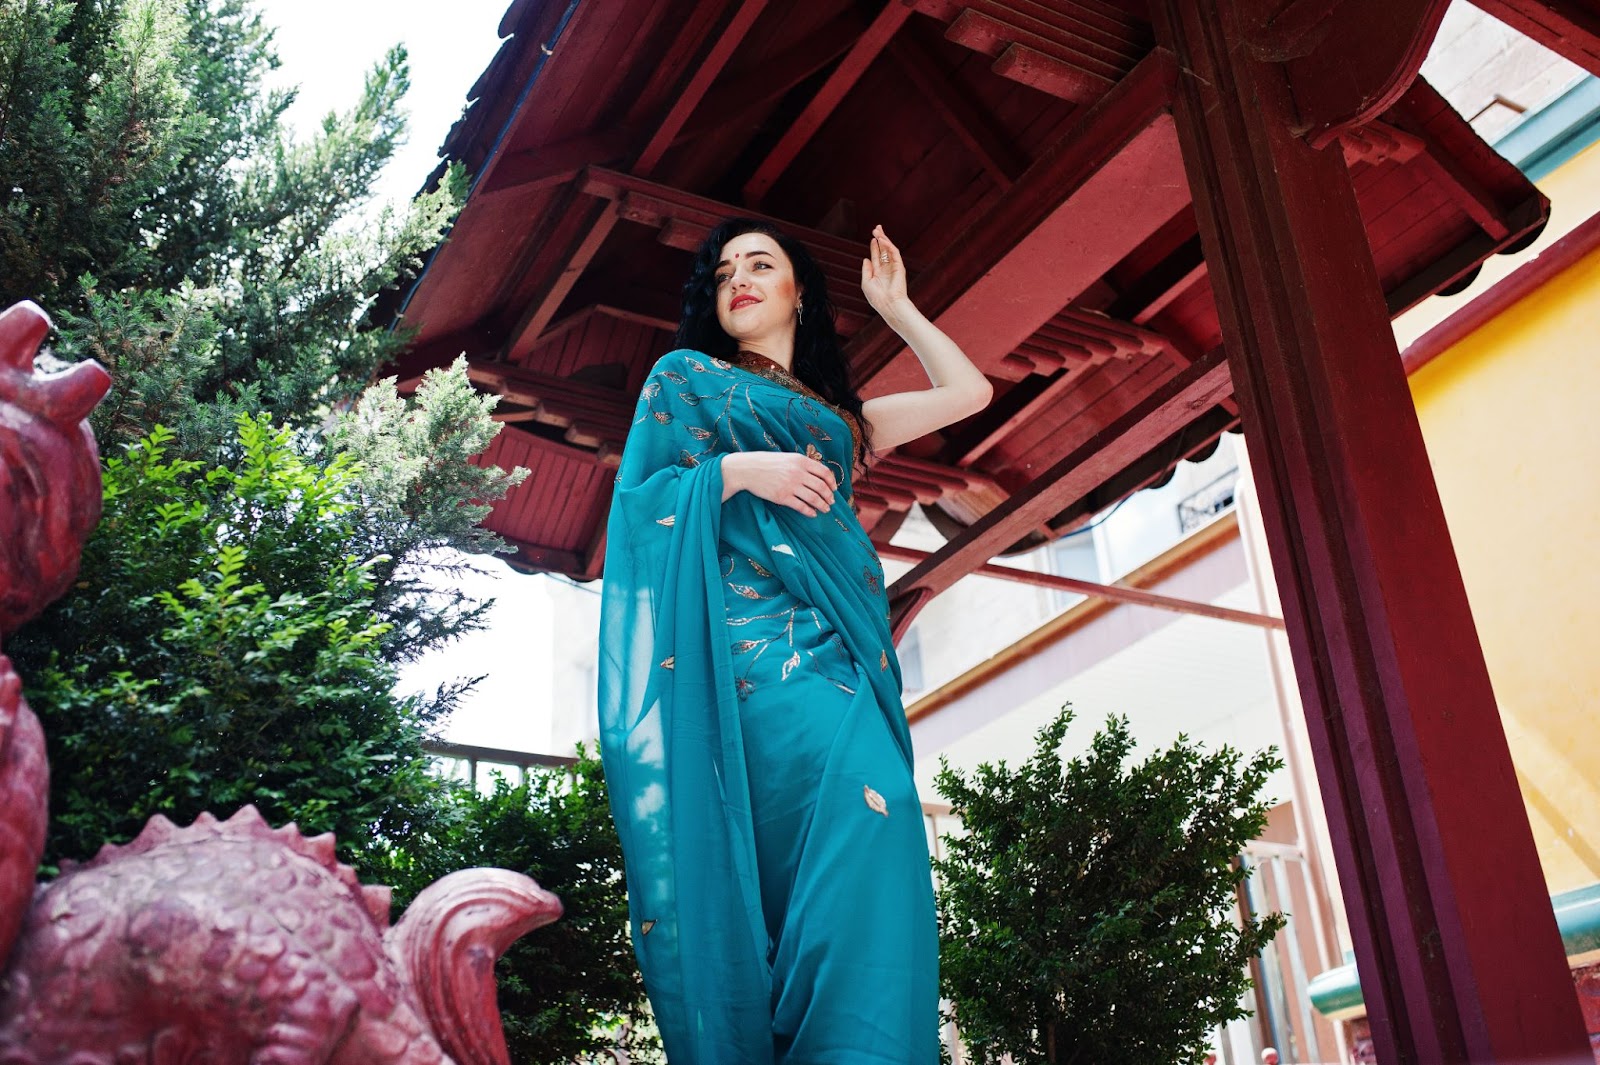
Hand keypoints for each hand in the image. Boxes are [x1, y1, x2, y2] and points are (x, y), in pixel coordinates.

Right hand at [723, 451, 837, 516]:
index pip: (824, 472)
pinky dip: (809, 511)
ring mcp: (790, 485)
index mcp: (801, 461)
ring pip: (814, 498)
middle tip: (831, 502)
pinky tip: (812, 514)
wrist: (747, 469)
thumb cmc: (767, 463)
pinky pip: (801, 506)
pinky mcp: (782, 497)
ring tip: (825, 509)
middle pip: (821, 487)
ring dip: (822, 505)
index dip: (832, 482)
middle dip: (829, 496)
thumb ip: (802, 464)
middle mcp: (798, 473)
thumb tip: (817, 475)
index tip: (834, 489)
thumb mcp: (787, 457)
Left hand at [861, 224, 910, 320]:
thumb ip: (866, 270)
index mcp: (879, 273)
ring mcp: (894, 267)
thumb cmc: (877, 298)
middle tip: (877, 227)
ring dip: (884, 239)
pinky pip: (894, 253)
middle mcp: (887, 269)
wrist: (889, 305)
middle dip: (881, 238)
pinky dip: (888, 245)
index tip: (873, 237)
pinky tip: (882, 239)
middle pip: (884, 250)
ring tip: (878, 230)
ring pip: (889, 249)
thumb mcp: (866, 283)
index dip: (875, 246)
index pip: (877, 256)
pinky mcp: (899, 267)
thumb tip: (866, 258)